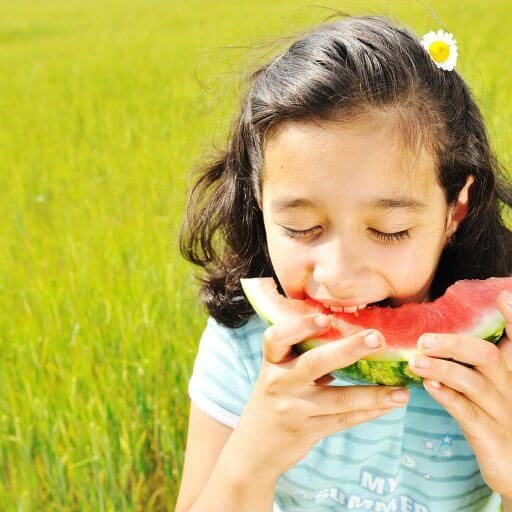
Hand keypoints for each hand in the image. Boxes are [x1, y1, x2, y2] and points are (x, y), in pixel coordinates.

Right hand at [233, 314, 409, 477]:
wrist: (253, 449)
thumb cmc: (273, 399)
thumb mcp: (277, 375)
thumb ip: (301, 357)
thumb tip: (348, 335)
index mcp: (271, 363)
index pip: (276, 338)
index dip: (299, 326)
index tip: (325, 319)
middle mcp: (280, 383)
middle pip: (315, 363)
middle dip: (348, 350)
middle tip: (377, 339)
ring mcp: (294, 409)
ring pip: (339, 399)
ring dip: (374, 394)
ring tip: (402, 391)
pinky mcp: (307, 431)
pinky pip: (344, 419)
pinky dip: (369, 411)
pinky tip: (389, 404)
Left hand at [408, 290, 511, 498]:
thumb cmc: (495, 421)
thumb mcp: (491, 390)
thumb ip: (476, 364)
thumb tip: (445, 339)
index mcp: (510, 373)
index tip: (504, 295)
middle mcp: (509, 388)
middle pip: (488, 356)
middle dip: (456, 343)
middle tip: (424, 339)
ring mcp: (502, 412)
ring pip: (474, 383)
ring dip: (443, 368)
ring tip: (416, 361)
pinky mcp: (489, 435)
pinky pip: (468, 412)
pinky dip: (448, 397)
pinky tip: (429, 386)